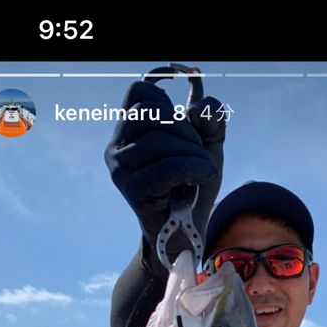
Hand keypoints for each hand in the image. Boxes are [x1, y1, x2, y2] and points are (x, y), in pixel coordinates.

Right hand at [104, 81, 225, 245]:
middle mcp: (117, 146)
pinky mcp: (131, 190)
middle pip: (151, 114)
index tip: (185, 124)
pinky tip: (204, 177)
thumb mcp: (206, 146)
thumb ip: (209, 119)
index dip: (167, 101)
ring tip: (204, 170)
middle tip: (199, 153)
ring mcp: (120, 168)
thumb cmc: (192, 187)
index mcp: (128, 130)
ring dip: (193, 153)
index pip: (138, 93)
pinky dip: (192, 169)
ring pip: (158, 141)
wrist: (186, 233)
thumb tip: (197, 108)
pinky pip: (165, 169)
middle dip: (186, 130)